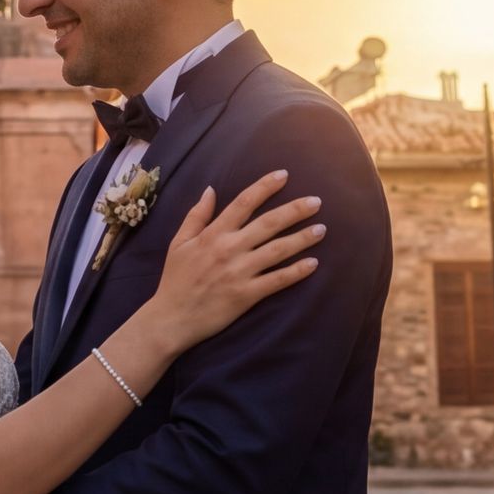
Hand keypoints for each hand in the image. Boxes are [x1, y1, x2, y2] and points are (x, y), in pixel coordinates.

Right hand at [147, 169, 322, 352]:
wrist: (172, 318)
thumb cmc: (175, 279)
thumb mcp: (178, 242)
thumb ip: (196, 215)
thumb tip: (210, 189)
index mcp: (213, 234)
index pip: (244, 202)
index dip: (265, 187)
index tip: (284, 175)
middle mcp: (230, 249)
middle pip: (268, 223)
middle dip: (295, 210)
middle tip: (316, 202)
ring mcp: (240, 272)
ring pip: (278, 250)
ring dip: (302, 238)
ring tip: (322, 229)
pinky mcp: (247, 295)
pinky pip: (277, 281)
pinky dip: (296, 272)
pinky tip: (313, 264)